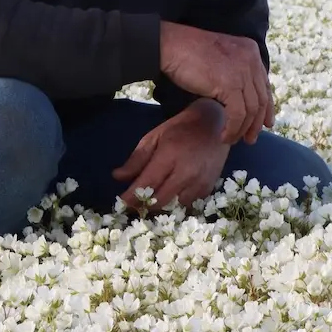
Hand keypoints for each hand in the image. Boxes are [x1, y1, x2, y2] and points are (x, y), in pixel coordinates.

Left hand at [113, 100, 230, 212]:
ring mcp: (200, 182)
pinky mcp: (208, 188)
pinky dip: (176, 204)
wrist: (214, 124)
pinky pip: (188, 205)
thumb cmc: (180, 128)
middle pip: (160, 200)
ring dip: (160, 207)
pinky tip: (170, 197)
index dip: (132, 197)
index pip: (148, 184)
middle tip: (134, 203)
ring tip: (151, 201)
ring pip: (174, 206)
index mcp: (170, 155)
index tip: (121, 203)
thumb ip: (137, 158)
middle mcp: (186, 172)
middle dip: (144, 205)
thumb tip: (117, 177)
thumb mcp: (154, 137)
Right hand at [159, 20, 275, 143]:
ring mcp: (242, 72)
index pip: (264, 85)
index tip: (264, 124)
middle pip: (261, 99)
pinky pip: (238, 115)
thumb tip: (241, 96)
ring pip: (251, 110)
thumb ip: (235, 70)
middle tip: (250, 138)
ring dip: (243, 129)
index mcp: (250, 51)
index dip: (266, 107)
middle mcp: (251, 60)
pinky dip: (232, 129)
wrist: (172, 45)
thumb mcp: (221, 57)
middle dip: (256, 123)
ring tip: (232, 139)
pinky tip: (224, 135)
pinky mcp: (231, 84)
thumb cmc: (188, 52)